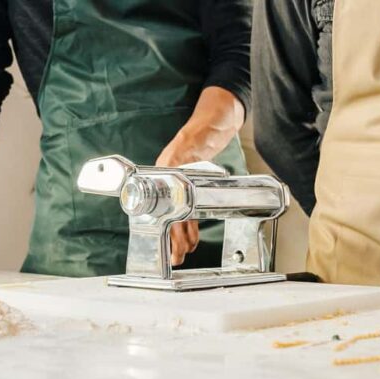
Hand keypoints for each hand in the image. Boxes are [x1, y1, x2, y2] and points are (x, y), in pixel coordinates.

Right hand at [154, 86, 244, 266]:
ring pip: (179, 216)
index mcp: (169, 169)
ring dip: (181, 236)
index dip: (172, 227)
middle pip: (172, 215)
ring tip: (182, 253)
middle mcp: (171, 179)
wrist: (213, 120)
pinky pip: (187, 210)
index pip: (166, 204)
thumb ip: (185, 154)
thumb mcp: (195, 142)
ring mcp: (178, 184)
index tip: (175, 244)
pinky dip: (189, 225)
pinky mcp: (189, 186)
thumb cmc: (204, 128)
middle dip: (175, 238)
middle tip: (178, 256)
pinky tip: (191, 238)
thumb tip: (175, 164)